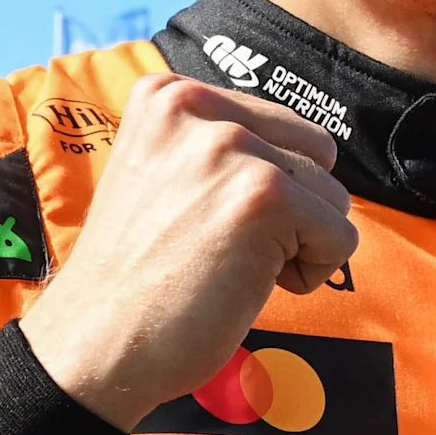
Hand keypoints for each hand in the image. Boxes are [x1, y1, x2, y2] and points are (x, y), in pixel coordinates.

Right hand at [17, 73, 355, 430]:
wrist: (95, 341)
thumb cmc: (135, 275)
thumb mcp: (161, 175)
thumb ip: (217, 148)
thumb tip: (307, 155)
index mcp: (168, 93)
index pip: (278, 127)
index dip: (260, 187)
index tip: (202, 222)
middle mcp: (198, 106)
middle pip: (315, 153)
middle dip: (291, 209)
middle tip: (223, 248)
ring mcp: (231, 147)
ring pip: (332, 196)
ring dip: (298, 244)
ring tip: (229, 267)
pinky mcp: (264, 196)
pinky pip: (340, 237)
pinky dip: (311, 274)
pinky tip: (246, 285)